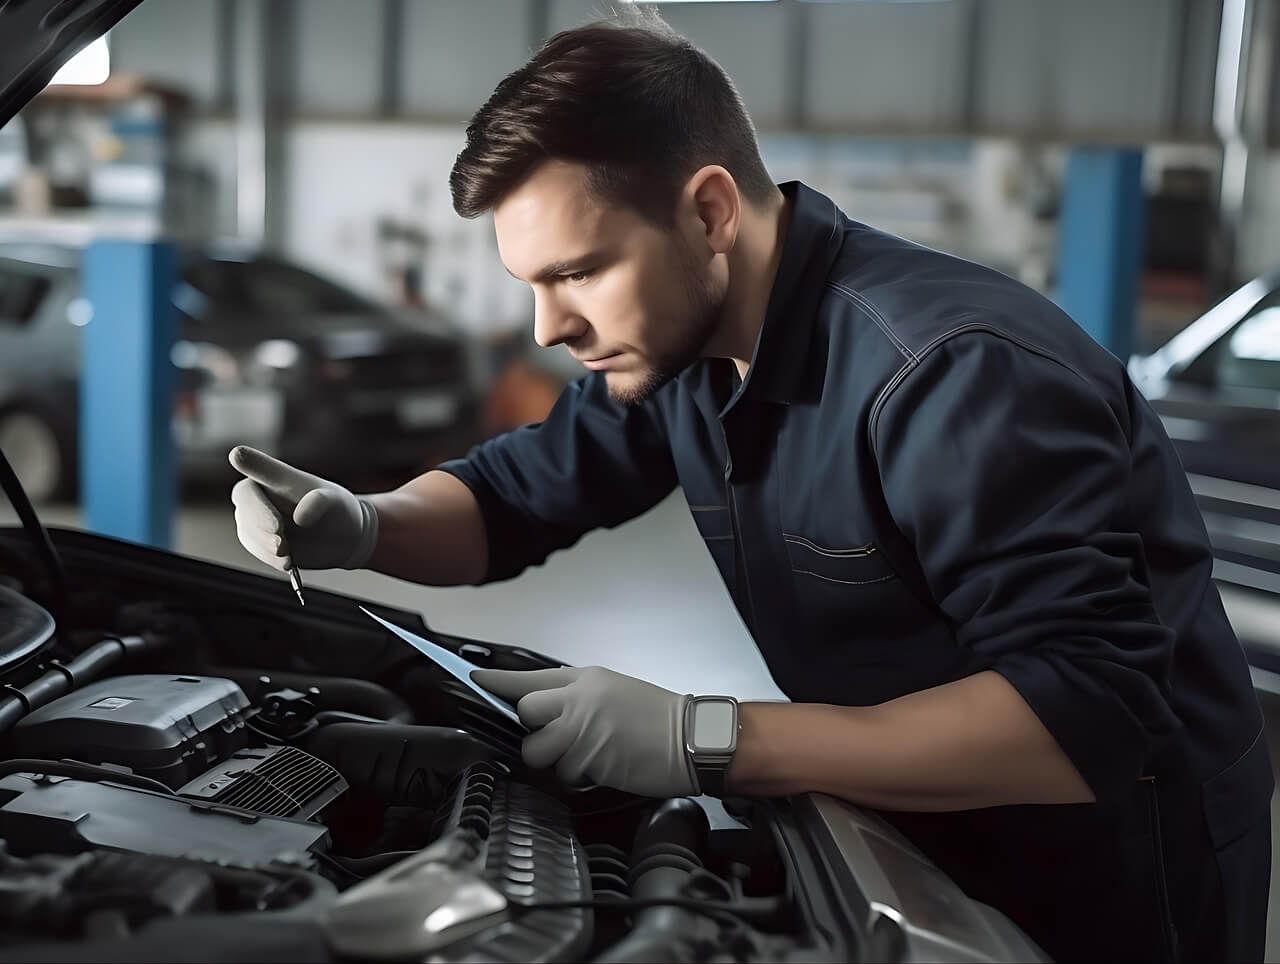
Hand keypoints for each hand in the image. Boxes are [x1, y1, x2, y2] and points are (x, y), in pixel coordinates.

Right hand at [229, 445, 378, 571]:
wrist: (341, 537)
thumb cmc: (336, 508)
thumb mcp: (333, 500)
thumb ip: (319, 502)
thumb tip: (299, 517)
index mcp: (272, 475)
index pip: (254, 466)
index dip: (246, 462)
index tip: (236, 454)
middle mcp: (258, 495)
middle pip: (246, 506)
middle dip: (260, 523)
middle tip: (280, 541)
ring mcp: (255, 520)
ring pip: (248, 532)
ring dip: (266, 545)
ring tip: (288, 555)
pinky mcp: (260, 542)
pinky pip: (258, 551)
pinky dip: (271, 559)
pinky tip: (288, 563)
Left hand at [470, 666, 697, 797]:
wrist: (691, 739)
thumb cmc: (657, 718)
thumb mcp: (614, 690)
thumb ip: (577, 696)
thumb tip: (544, 709)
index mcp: (585, 679)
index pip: (529, 677)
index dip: (497, 681)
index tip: (472, 679)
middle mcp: (578, 699)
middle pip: (526, 712)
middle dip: (533, 730)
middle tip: (556, 738)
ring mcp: (582, 729)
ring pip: (538, 750)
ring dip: (555, 759)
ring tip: (587, 755)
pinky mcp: (589, 759)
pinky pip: (564, 773)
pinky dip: (578, 776)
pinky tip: (603, 765)